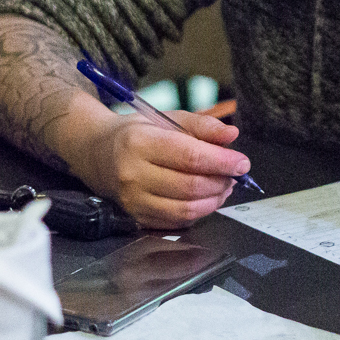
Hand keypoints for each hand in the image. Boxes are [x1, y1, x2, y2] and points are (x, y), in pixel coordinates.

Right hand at [76, 109, 249, 228]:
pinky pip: (177, 221)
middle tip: (234, 174)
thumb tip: (231, 136)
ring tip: (224, 186)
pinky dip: (199, 211)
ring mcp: (133, 200)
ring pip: (186, 209)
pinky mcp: (136, 217)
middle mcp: (133, 174)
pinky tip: (206, 198)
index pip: (189, 157)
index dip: (221, 162)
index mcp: (140, 143)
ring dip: (214, 200)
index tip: (242, 162)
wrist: (97, 153)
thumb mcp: (166, 118)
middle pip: (190, 186)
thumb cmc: (136, 133)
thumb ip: (202, 125)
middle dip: (221, 182)